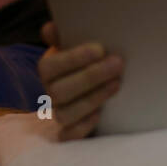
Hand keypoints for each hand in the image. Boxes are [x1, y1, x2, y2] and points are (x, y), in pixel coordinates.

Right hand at [36, 21, 122, 139]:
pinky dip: (83, 126)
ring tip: (117, 84)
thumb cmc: (91, 62)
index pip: (49, 66)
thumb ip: (68, 35)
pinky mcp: (71, 133)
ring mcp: (60, 114)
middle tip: (118, 63)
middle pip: (59, 91)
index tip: (100, 49)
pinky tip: (101, 114)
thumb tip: (51, 28)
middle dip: (90, 77)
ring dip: (92, 99)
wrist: (104, 86)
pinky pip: (68, 136)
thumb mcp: (82, 46)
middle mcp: (50, 93)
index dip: (73, 58)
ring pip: (65, 114)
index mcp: (48, 70)